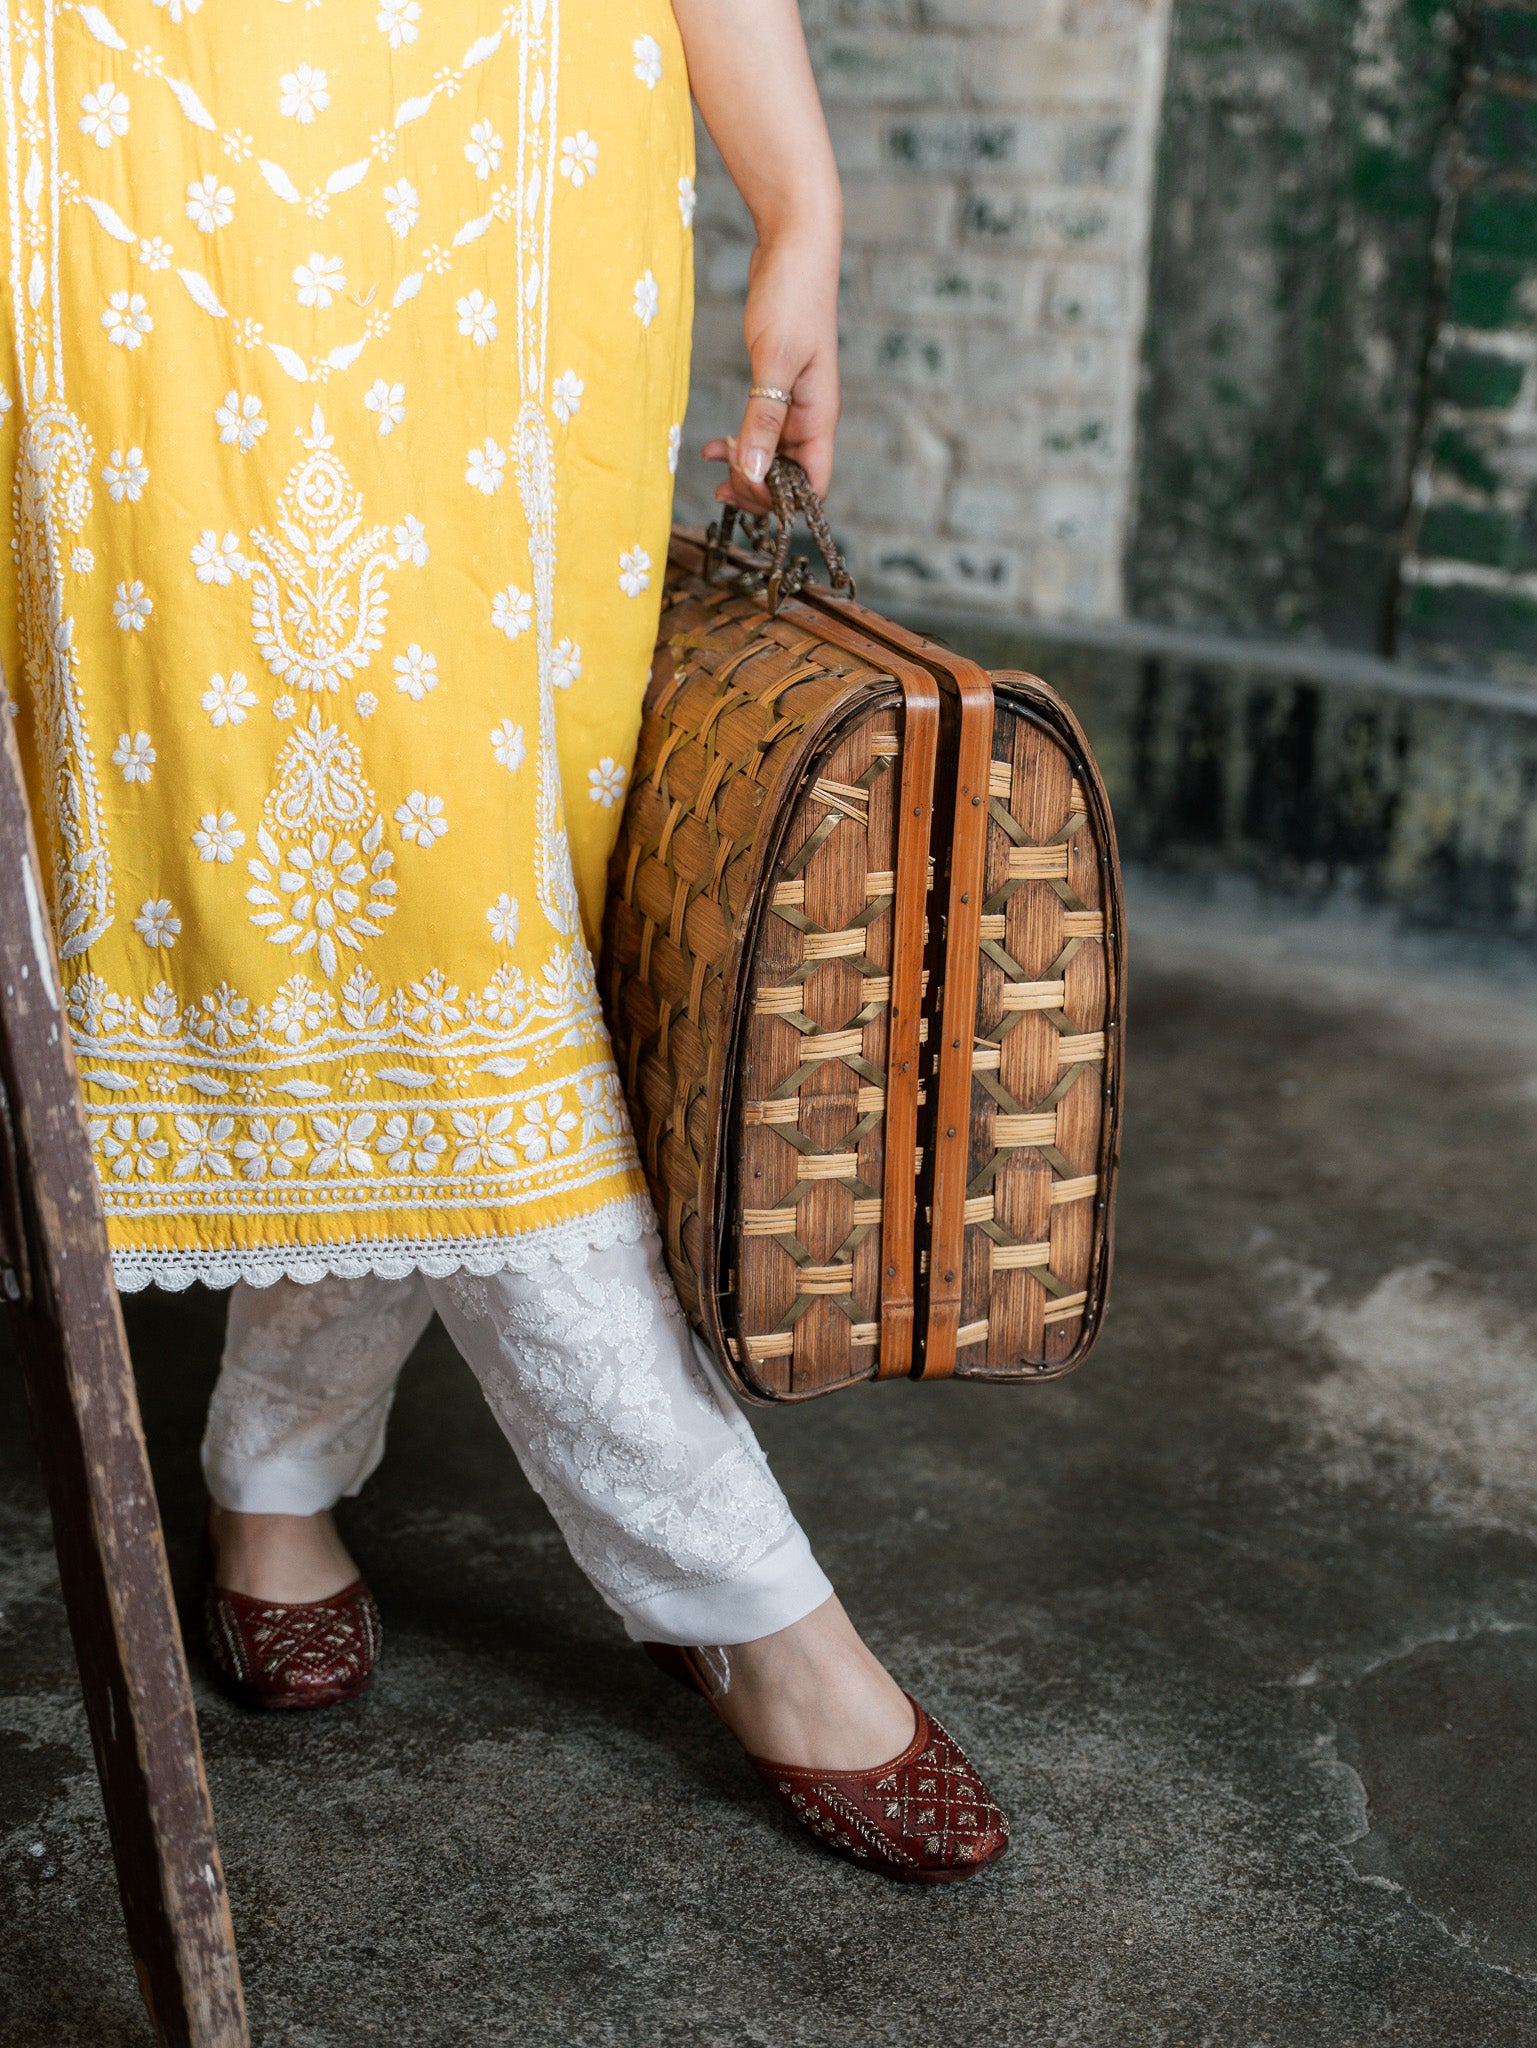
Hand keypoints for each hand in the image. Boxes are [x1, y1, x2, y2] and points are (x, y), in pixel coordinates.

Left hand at [703, 226, 839, 515]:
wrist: (794, 244)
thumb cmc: (792, 296)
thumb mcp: (773, 360)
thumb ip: (763, 419)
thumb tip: (754, 472)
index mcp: (820, 417)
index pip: (813, 486)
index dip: (781, 501)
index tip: (744, 488)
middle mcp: (810, 417)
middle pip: (790, 479)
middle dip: (756, 488)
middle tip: (720, 485)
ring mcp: (793, 402)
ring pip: (770, 456)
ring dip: (743, 468)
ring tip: (712, 471)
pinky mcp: (775, 386)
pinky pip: (758, 430)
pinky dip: (737, 441)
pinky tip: (712, 446)